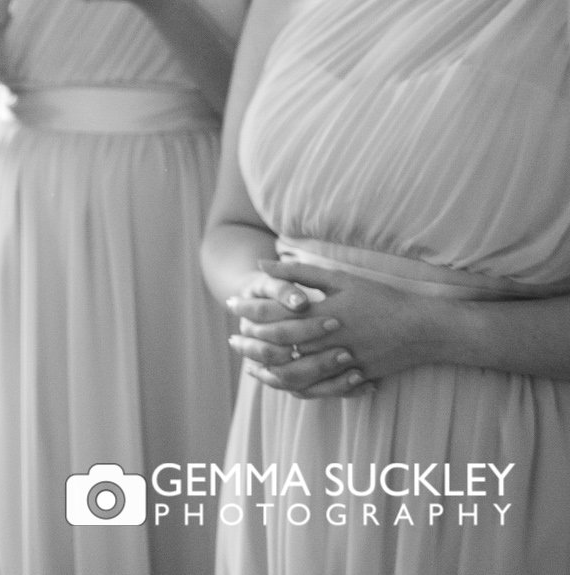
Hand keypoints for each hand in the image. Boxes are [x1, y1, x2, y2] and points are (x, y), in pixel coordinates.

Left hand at [246, 259, 433, 394]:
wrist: (423, 329)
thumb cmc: (380, 298)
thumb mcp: (340, 279)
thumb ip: (300, 272)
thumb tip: (263, 263)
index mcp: (322, 314)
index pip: (273, 315)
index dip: (248, 310)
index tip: (231, 304)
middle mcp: (329, 342)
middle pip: (277, 348)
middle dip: (250, 343)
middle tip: (232, 341)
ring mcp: (341, 365)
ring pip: (294, 376)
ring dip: (267, 372)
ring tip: (250, 367)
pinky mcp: (353, 380)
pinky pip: (317, 391)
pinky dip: (295, 390)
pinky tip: (281, 383)